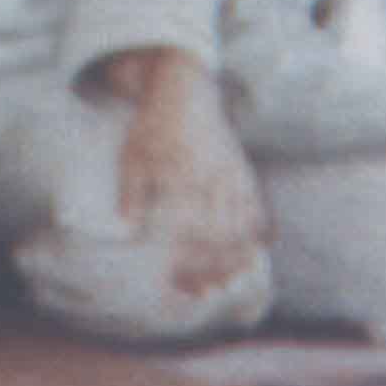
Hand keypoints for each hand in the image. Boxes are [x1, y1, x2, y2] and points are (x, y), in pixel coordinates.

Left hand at [101, 51, 267, 297]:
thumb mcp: (132, 156)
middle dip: (214, 268)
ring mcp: (232, 175)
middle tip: (204, 293)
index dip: (185, 260)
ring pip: (243, 225)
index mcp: (181, 175)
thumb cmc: (152, 127)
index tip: (177, 284)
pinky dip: (259, 231)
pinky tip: (256, 251)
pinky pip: (259, 206)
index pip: (188, 229)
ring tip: (230, 282)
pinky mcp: (243, 171)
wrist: (184, 91)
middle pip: (220, 235)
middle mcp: (211, 178)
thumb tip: (127, 228)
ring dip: (238, 257)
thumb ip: (132, 192)